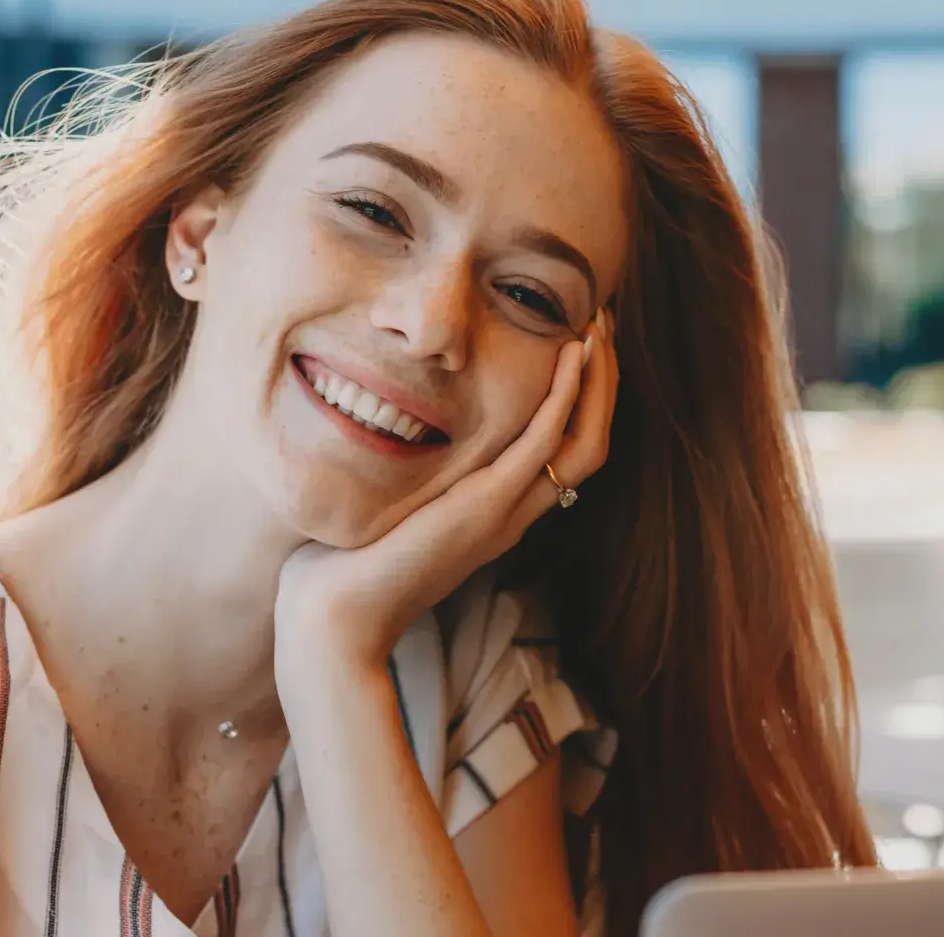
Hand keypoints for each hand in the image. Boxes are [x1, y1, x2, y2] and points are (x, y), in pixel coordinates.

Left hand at [274, 311, 618, 673]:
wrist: (340, 618)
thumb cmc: (350, 565)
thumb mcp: (394, 508)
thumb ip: (412, 476)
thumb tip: (390, 429)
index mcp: (497, 514)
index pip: (564, 454)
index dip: (582, 401)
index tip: (577, 347)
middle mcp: (514, 515)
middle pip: (589, 445)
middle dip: (603, 384)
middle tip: (603, 326)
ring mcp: (505, 513)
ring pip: (584, 442)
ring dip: (597, 381)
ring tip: (599, 328)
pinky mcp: (485, 506)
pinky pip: (543, 442)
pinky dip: (565, 396)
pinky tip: (572, 356)